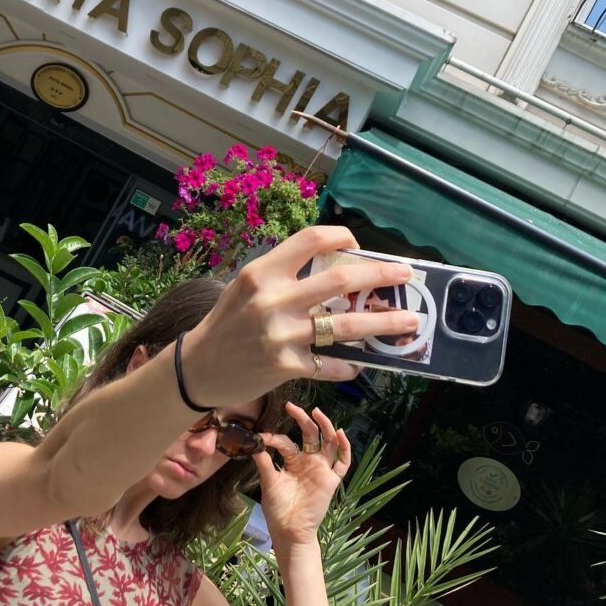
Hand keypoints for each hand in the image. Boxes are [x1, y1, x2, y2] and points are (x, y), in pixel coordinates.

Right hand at [182, 226, 418, 407]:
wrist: (196, 368)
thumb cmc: (225, 324)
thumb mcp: (246, 289)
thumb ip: (282, 277)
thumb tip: (335, 271)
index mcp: (262, 272)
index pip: (311, 240)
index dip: (341, 237)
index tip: (358, 245)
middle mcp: (272, 299)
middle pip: (341, 280)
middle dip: (381, 276)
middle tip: (405, 275)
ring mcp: (281, 334)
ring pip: (347, 326)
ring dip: (384, 323)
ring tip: (409, 322)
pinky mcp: (286, 365)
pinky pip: (330, 363)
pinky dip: (349, 365)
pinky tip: (359, 363)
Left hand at [252, 401, 350, 547]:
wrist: (290, 531)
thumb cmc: (278, 508)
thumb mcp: (269, 482)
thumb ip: (264, 463)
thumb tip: (253, 443)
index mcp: (292, 461)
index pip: (286, 441)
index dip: (274, 438)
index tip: (261, 436)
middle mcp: (308, 461)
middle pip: (310, 434)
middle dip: (302, 419)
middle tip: (291, 406)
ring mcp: (321, 469)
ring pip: (328, 442)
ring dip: (325, 426)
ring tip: (317, 412)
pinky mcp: (331, 480)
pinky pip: (342, 462)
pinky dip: (344, 447)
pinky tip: (340, 433)